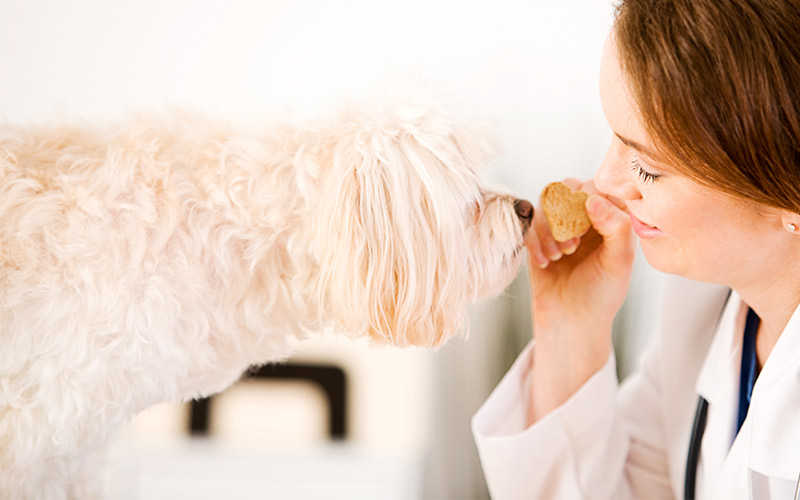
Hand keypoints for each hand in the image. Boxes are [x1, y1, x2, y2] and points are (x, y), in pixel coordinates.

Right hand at [525, 178, 635, 422]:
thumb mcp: (618, 261)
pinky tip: (544, 263)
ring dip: (549, 228)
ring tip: (559, 256)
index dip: (591, 202)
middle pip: (569, 188)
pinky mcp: (537, 237)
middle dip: (567, 214)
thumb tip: (593, 199)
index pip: (600, 187)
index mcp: (612, 217)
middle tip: (572, 244)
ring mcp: (559, 225)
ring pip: (546, 203)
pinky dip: (534, 242)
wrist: (571, 321)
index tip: (589, 230)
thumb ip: (616, 227)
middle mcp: (586, 216)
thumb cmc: (601, 293)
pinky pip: (528, 222)